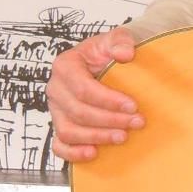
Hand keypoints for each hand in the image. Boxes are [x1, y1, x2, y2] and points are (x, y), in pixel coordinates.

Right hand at [46, 26, 142, 162]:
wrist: (104, 61)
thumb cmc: (108, 51)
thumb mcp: (116, 38)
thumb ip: (121, 41)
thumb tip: (125, 54)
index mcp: (65, 65)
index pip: (84, 88)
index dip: (109, 100)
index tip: (133, 105)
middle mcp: (56, 88)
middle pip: (78, 111)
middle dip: (109, 120)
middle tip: (136, 122)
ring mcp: (56, 109)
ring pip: (68, 130)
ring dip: (96, 137)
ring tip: (122, 137)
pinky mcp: (59, 124)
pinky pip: (59, 145)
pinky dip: (73, 153)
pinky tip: (94, 153)